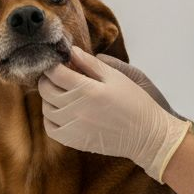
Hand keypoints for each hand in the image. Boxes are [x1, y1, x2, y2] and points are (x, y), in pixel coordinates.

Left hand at [38, 46, 193, 182]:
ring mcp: (74, 127)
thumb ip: (91, 63)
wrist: (147, 136)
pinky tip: (60, 111)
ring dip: (48, 98)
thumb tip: (71, 51)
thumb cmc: (135, 102)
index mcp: (87, 89)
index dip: (52, 65)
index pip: (55, 73)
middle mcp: (76, 109)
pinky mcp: (75, 141)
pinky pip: (50, 129)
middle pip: (46, 90)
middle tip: (55, 75)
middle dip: (47, 79)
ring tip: (59, 92)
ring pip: (46, 108)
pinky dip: (50, 118)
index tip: (56, 62)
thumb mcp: (116, 77)